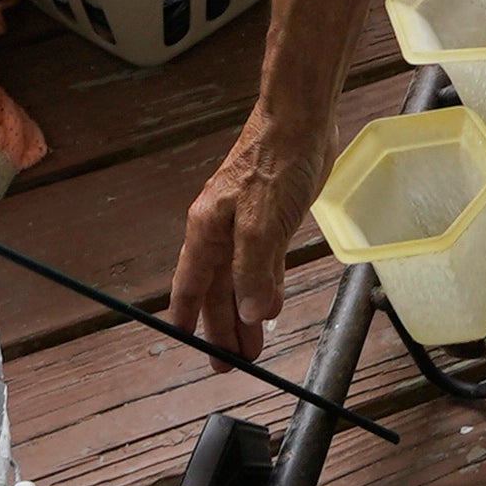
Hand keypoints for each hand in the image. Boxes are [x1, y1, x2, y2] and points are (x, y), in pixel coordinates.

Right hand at [173, 104, 326, 357]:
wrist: (299, 121)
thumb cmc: (274, 163)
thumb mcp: (261, 222)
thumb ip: (254, 269)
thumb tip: (252, 314)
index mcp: (207, 231)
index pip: (190, 286)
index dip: (187, 318)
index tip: (186, 346)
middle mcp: (220, 232)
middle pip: (216, 291)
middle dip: (222, 328)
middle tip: (230, 364)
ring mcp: (245, 226)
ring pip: (240, 281)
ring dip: (246, 314)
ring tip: (253, 349)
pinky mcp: (270, 220)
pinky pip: (262, 265)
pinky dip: (264, 289)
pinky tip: (270, 309)